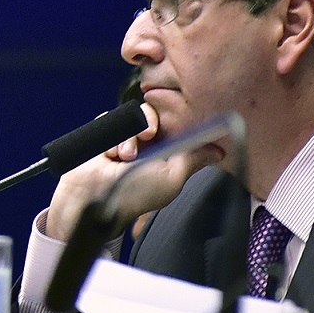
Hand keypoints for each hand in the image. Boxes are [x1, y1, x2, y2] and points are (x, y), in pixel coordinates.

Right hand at [42, 103, 219, 240]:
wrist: (95, 196)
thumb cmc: (134, 194)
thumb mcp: (172, 178)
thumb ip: (194, 160)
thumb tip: (218, 151)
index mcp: (165, 155)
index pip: (177, 128)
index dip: (178, 123)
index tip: (176, 125)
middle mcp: (146, 146)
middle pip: (155, 116)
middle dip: (150, 124)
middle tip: (147, 135)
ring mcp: (125, 140)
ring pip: (133, 117)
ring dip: (130, 136)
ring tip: (124, 156)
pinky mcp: (104, 135)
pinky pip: (111, 119)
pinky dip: (112, 136)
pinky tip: (110, 154)